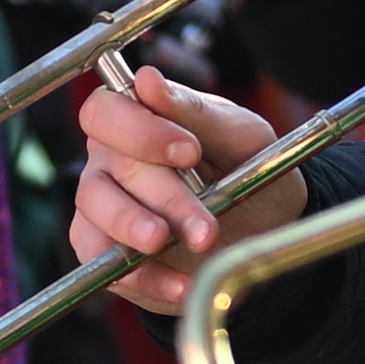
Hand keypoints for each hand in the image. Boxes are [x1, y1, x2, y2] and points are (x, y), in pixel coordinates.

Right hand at [70, 55, 279, 312]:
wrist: (266, 229)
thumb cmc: (247, 168)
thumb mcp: (240, 136)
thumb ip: (195, 110)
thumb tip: (146, 78)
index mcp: (135, 119)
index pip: (104, 112)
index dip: (139, 131)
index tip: (188, 152)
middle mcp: (109, 161)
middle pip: (111, 170)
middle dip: (165, 198)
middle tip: (207, 224)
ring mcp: (102, 208)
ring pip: (99, 213)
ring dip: (143, 231)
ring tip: (184, 247)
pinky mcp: (106, 254)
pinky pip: (108, 266)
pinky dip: (146, 278)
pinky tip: (182, 285)